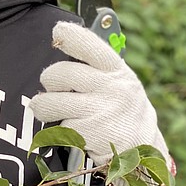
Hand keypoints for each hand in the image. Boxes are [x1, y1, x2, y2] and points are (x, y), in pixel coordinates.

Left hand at [29, 21, 170, 181]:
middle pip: (60, 73)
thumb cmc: (122, 112)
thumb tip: (66, 39)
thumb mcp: (121, 84)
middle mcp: (112, 89)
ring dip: (43, 107)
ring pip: (50, 102)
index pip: (91, 46)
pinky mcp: (89, 135)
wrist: (142, 154)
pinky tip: (71, 132)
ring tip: (50, 110)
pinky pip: (56, 127)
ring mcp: (101, 112)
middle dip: (50, 80)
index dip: (70, 36)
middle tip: (53, 88)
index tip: (57, 32)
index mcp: (118, 72)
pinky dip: (57, 131)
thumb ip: (98, 67)